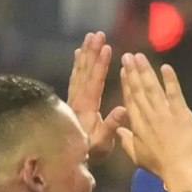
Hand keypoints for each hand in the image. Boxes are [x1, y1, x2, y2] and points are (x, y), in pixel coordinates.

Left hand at [67, 32, 127, 163]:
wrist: (68, 158)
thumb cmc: (90, 152)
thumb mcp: (103, 143)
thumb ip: (112, 125)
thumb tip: (123, 109)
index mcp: (87, 107)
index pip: (94, 80)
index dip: (100, 64)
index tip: (106, 47)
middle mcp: (78, 99)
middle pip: (85, 70)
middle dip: (91, 51)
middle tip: (97, 34)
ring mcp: (73, 98)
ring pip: (79, 71)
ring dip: (85, 53)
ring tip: (89, 37)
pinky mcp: (73, 100)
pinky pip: (75, 77)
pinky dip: (78, 64)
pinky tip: (79, 54)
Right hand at [116, 53, 191, 185]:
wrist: (182, 172)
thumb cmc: (161, 166)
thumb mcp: (138, 156)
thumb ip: (127, 142)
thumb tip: (119, 132)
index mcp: (138, 126)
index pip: (130, 100)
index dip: (126, 84)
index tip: (124, 70)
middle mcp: (149, 117)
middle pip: (138, 90)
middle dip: (132, 71)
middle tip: (128, 56)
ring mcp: (165, 115)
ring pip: (152, 88)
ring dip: (146, 71)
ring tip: (140, 57)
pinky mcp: (181, 115)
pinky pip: (174, 94)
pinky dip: (170, 80)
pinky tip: (166, 67)